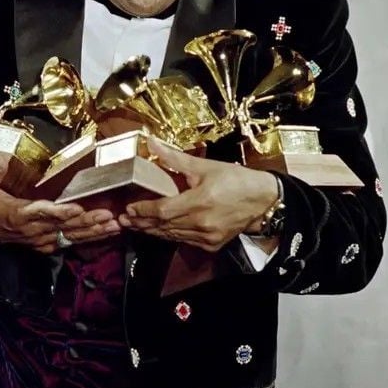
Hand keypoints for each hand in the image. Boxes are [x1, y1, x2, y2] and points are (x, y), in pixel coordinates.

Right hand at [0, 153, 121, 253]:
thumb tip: (2, 157)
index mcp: (19, 214)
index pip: (42, 213)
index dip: (61, 212)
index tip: (78, 209)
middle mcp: (33, 229)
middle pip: (64, 226)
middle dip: (88, 221)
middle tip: (109, 216)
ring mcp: (40, 238)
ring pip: (71, 236)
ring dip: (94, 231)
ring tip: (115, 225)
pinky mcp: (44, 243)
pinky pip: (69, 242)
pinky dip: (88, 238)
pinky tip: (106, 233)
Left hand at [117, 137, 279, 251]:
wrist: (263, 202)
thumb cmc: (236, 180)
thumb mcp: (205, 166)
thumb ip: (175, 159)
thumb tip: (152, 143)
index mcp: (199, 201)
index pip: (162, 210)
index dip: (143, 211)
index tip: (129, 209)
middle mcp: (201, 223)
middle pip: (163, 226)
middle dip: (142, 223)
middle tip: (124, 220)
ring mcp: (206, 237)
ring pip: (172, 236)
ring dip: (152, 231)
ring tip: (136, 226)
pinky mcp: (211, 245)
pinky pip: (184, 241)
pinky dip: (170, 236)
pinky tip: (159, 231)